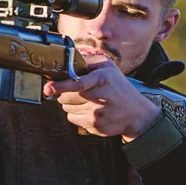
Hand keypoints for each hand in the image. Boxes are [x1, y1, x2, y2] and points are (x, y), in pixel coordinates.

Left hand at [43, 55, 161, 141]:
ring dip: (70, 104)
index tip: (48, 87)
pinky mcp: (94, 125)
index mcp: (102, 78)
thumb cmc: (119, 88)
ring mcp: (96, 113)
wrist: (136, 114)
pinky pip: (73, 119)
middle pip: (67, 96)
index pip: (77, 82)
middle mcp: (99, 96)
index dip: (60, 85)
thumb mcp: (109, 68)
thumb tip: (68, 59)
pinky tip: (89, 110)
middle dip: (64, 93)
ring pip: (67, 108)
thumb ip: (88, 61)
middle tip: (74, 91)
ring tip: (86, 100)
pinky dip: (76, 114)